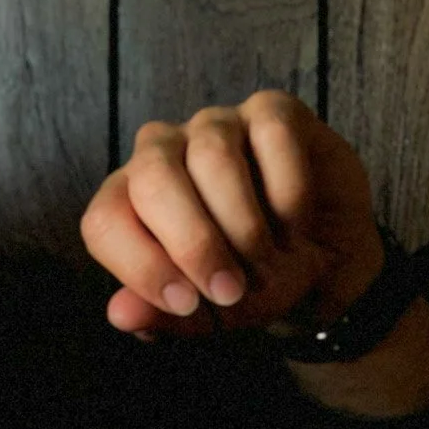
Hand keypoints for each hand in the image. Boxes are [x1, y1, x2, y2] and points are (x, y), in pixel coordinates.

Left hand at [81, 91, 428, 414]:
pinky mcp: (271, 111)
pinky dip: (288, 192)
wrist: (324, 265)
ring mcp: (215, 126)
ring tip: (267, 263)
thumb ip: (161, 317)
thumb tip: (120, 315)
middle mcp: (161, 154)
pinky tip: (295, 224)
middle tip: (230, 291)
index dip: (141, 266)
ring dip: (246, 226)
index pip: (104, 221)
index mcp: (129, 203)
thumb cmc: (250, 283)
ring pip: (212, 157)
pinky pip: (272, 136)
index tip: (187, 303)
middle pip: (152, 179)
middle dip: (194, 245)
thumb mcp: (205, 314)